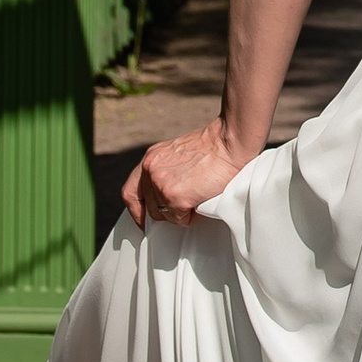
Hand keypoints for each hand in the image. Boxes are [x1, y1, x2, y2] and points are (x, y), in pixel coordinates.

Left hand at [123, 119, 258, 228]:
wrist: (230, 143)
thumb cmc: (214, 148)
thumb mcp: (178, 154)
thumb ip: (166, 170)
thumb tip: (166, 195)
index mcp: (150, 158)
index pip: (130, 191)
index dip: (136, 210)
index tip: (144, 219)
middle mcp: (150, 170)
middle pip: (150, 207)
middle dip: (167, 211)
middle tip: (187, 204)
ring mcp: (161, 184)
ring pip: (165, 215)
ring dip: (181, 213)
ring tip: (198, 197)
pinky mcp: (175, 197)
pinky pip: (180, 219)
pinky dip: (192, 216)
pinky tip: (202, 200)